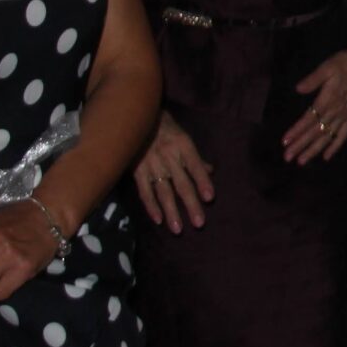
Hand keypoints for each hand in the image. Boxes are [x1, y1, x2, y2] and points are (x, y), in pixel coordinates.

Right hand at [133, 112, 215, 232]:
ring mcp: (152, 165)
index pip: (195, 166)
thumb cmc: (164, 127)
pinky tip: (158, 220)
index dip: (203, 182)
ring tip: (178, 229)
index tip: (210, 198)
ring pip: (163, 192)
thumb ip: (195, 157)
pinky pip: (145, 192)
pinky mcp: (137, 171)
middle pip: (182, 184)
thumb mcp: (183, 137)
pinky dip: (151, 206)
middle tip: (199, 223)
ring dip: (171, 211)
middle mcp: (168, 156)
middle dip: (191, 205)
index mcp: (183, 145)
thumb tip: (211, 171)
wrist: (135, 117)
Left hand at [285, 34, 346, 162]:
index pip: (309, 119)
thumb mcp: (327, 67)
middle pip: (316, 132)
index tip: (285, 141)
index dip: (297, 131)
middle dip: (301, 145)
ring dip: (314, 150)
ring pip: (327, 136)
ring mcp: (344, 116)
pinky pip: (343, 135)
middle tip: (288, 157)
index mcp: (328, 100)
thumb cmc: (344, 63)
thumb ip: (313, 79)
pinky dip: (335, 146)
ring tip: (302, 161)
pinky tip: (326, 157)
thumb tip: (298, 89)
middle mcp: (336, 111)